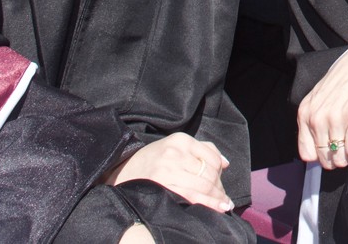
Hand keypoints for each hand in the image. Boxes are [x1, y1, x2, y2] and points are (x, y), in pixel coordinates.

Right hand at [102, 133, 232, 211]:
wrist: (121, 171)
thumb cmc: (153, 159)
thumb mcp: (175, 145)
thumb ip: (202, 149)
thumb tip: (225, 163)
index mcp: (181, 140)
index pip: (211, 157)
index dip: (220, 173)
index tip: (222, 183)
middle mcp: (175, 153)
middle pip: (208, 173)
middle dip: (219, 188)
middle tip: (223, 198)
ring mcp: (168, 171)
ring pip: (203, 186)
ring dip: (216, 198)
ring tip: (223, 206)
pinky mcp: (162, 187)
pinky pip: (191, 197)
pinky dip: (207, 204)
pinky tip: (216, 208)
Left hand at [298, 26, 347, 169]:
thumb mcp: (324, 91)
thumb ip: (317, 114)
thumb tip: (318, 145)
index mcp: (306, 110)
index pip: (306, 152)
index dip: (321, 156)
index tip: (332, 151)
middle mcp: (317, 115)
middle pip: (324, 157)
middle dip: (336, 159)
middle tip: (347, 149)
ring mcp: (335, 116)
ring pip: (339, 156)